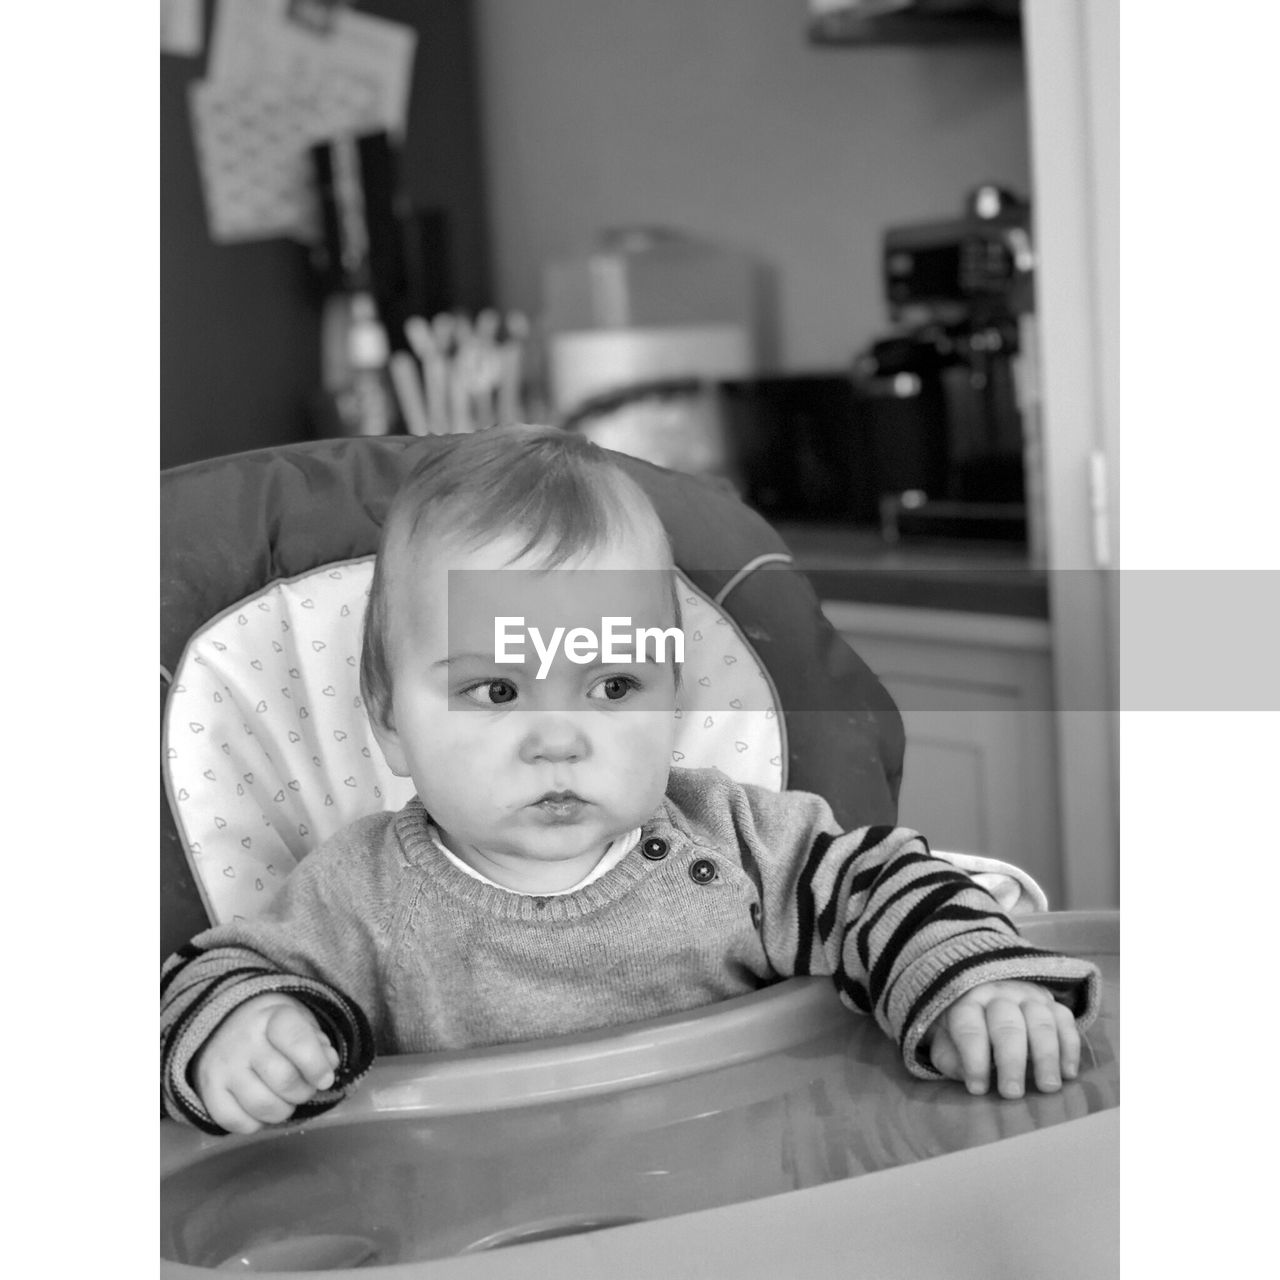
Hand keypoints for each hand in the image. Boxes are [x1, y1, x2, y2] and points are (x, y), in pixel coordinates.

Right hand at [193, 993, 340, 1134]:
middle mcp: (243, 1041)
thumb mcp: (299, 1022)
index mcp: (272, 1017)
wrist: (222, 1027)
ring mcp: (223, 1068)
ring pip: (263, 1107)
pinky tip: (261, 1110)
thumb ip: (318, 1044)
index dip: (317, 1065)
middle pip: (284, 1080)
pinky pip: (237, 1123)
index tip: (324, 1078)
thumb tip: (328, 1066)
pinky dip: (256, 1124)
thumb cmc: (271, 1028)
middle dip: (303, 1092)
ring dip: (283, 1111)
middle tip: (304, 1088)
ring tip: (284, 1099)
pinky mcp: (207, 1092)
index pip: (297, 1040)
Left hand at [924, 980, 1079, 1099]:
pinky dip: (1069, 1048)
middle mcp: (998, 994)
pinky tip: (1068, 1074)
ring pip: (1040, 1021)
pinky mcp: (1052, 1003)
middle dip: (1011, 1061)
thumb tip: (971, 1080)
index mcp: (966, 1003)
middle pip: (1007, 1025)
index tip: (978, 1089)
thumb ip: (952, 1060)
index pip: (969, 1028)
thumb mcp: (948, 1044)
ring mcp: (1028, 996)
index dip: (974, 1060)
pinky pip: (1065, 1021)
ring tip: (1048, 1087)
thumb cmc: (967, 1032)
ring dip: (1046, 1056)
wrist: (988, 998)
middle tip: (1012, 1093)